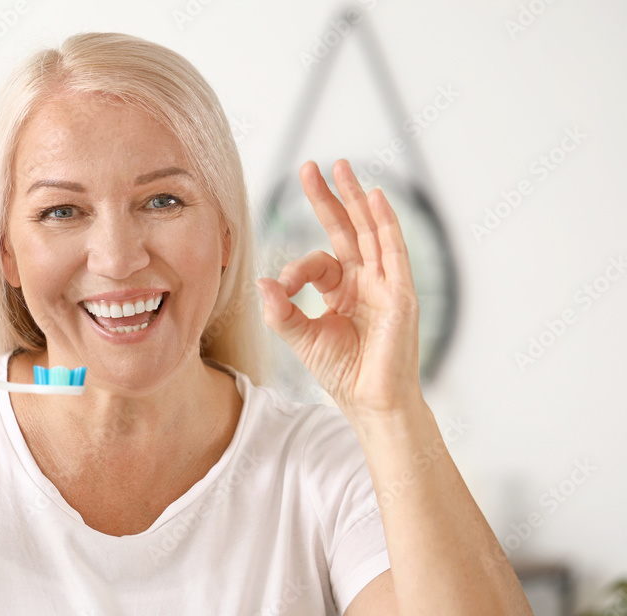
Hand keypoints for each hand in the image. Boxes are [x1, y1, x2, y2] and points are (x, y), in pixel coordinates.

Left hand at [257, 160, 422, 416]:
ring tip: (340, 168)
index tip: (282, 286)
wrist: (370, 402)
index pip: (319, 262)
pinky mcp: (400, 294)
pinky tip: (375, 197)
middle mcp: (366, 281)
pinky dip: (385, 223)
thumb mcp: (302, 337)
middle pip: (346, 229)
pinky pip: (394, 251)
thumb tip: (262, 279)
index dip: (296, 268)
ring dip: (355, 198)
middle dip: (328, 198)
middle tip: (309, 168)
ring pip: (369, 231)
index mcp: (343, 290)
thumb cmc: (342, 373)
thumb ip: (281, 310)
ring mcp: (385, 284)